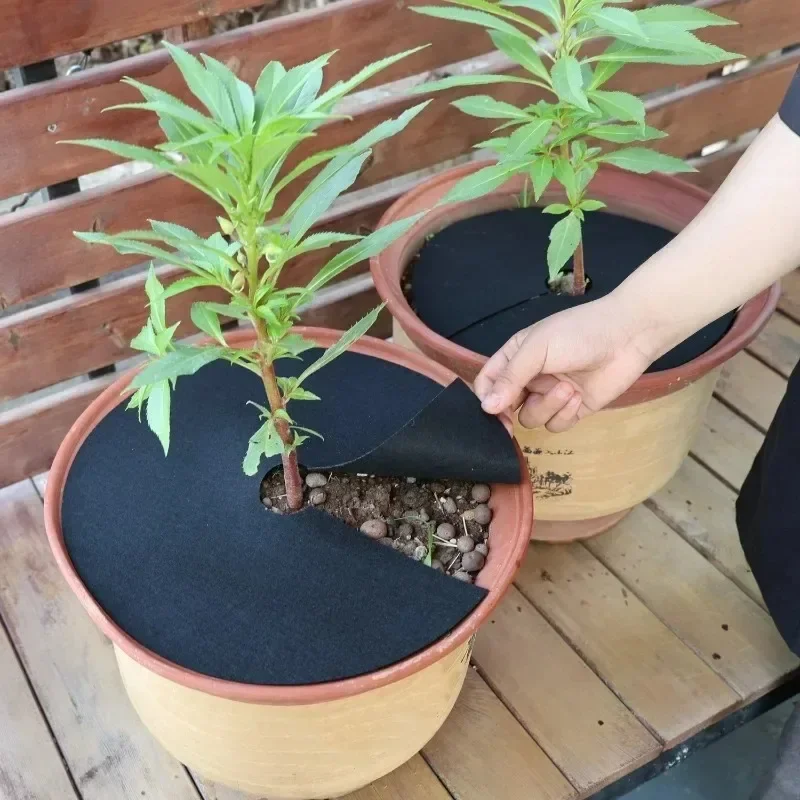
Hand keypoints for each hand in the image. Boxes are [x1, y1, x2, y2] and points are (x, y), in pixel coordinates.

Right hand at [474, 295, 658, 431]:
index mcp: (516, 357)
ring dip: (547, 406)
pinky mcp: (572, 410)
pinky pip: (556, 424)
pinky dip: (565, 414)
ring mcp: (550, 395)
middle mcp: (530, 378)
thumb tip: (486, 407)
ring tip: (567, 388)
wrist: (627, 337)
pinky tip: (579, 397)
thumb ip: (510, 378)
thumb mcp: (537, 349)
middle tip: (510, 422)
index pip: (488, 382)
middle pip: (505, 406)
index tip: (492, 410)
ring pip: (531, 418)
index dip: (486, 398)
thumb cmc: (578, 333)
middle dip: (508, 414)